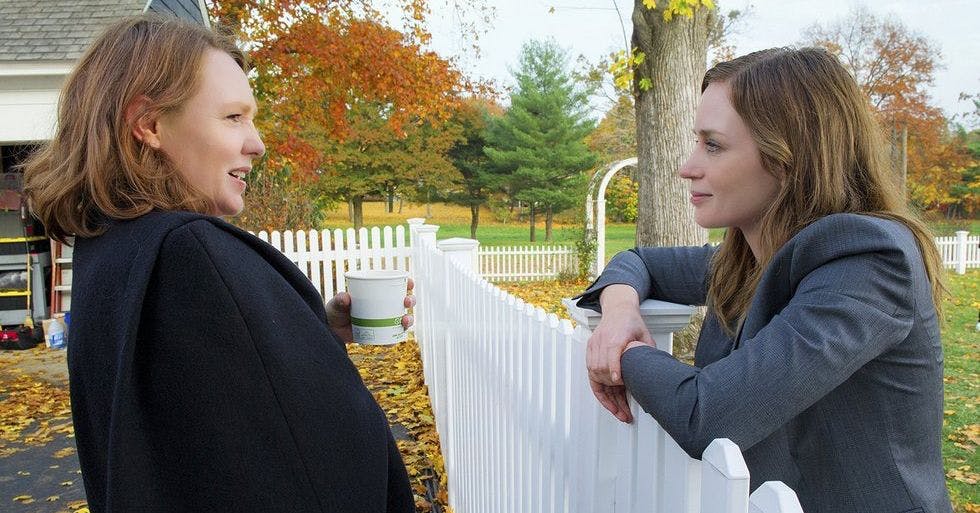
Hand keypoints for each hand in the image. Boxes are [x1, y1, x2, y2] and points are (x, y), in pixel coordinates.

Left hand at [326, 278, 415, 342]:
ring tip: (405, 320)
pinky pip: (392, 338)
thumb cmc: (335, 311)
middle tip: (407, 302)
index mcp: (378, 294)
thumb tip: (345, 298)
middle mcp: (385, 307)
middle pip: (404, 302)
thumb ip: (340, 300)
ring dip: (409, 319)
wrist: (331, 330)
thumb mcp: (336, 303)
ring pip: (403, 320)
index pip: (396, 286)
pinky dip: (395, 339)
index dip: (407, 284)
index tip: (410, 284)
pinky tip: (395, 339)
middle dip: (411, 301)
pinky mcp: (380, 335)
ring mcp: (384, 322)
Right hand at [586, 285, 654, 421]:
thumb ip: (647, 353)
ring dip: (605, 392)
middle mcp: (603, 340)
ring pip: (594, 372)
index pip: (613, 351)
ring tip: (617, 409)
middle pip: (602, 367)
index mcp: (617, 335)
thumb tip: (657, 373)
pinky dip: (598, 386)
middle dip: (612, 390)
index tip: (618, 381)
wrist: (618, 309)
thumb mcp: (646, 336)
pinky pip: (590, 371)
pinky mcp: (590, 349)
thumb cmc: (632, 322)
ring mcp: (595, 345)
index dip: (614, 367)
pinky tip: (607, 400)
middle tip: (624, 410)